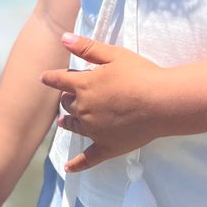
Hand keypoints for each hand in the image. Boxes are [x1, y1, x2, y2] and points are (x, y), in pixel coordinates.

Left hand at [40, 33, 165, 172]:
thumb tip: (63, 38)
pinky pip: (88, 158)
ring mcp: (94, 130)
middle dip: (67, 98)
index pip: (59, 81)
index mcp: (83, 85)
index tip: (44, 78)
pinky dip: (76, 164)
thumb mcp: (114, 55)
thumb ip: (87, 47)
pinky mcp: (107, 147)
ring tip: (64, 122)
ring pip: (74, 126)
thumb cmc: (141, 74)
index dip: (51, 78)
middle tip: (71, 95)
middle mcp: (83, 109)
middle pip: (67, 104)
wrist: (162, 102)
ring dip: (68, 122)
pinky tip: (68, 169)